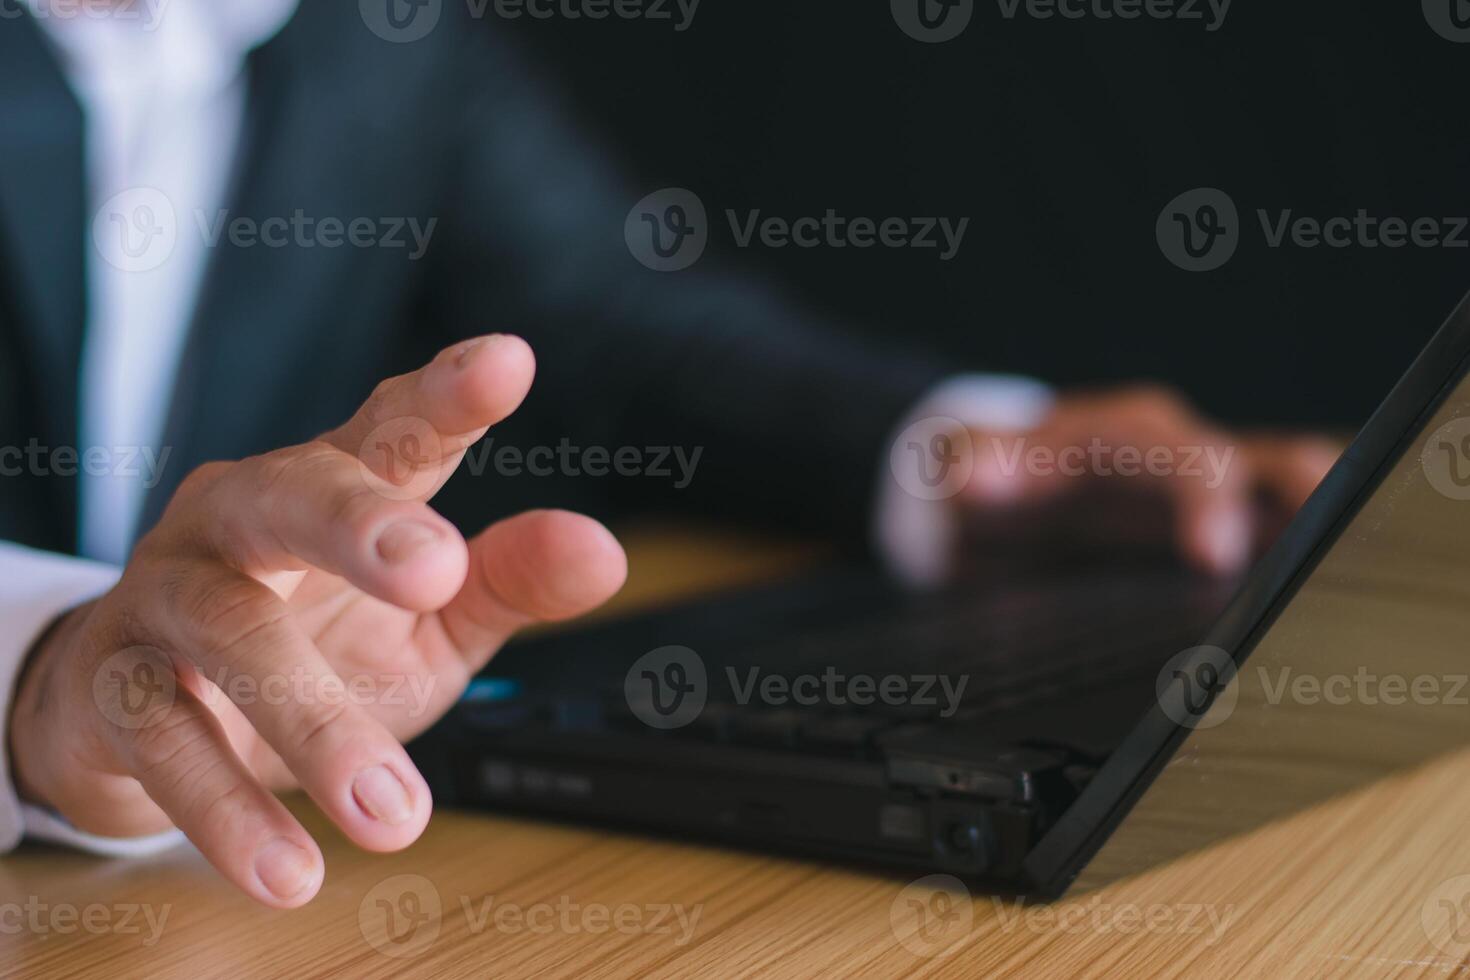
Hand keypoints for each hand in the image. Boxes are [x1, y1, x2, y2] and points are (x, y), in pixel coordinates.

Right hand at [9, 335, 626, 907]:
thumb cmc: (312, 647)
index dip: (444, 397)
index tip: (506, 364)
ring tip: (394, 812)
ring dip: (314, 721)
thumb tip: (603, 552)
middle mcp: (245, 521)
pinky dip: (229, 810)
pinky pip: (164, 742)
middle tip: (435, 569)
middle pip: (292, 495)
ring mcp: (171, 594)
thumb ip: (510, 578)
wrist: (149, 718)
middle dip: (361, 524)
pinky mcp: (114, 684)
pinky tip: (291, 869)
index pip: (392, 430)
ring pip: (229, 632)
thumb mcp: (427, 621)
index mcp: (336, 489)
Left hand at [900, 385, 1339, 577]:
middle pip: (1266, 459)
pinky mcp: (1218, 525)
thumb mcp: (960, 473)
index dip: (1204, 499)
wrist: (985, 489)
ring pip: (1292, 488)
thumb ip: (970, 471)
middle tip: (1332, 551)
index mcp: (1124, 435)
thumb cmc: (986, 477)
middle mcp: (1180, 454)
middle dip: (1305, 497)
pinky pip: (1284, 524)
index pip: (1181, 456)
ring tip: (1364, 567)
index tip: (1214, 553)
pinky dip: (1318, 543)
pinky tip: (1346, 579)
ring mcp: (1207, 490)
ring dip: (1327, 519)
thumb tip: (973, 478)